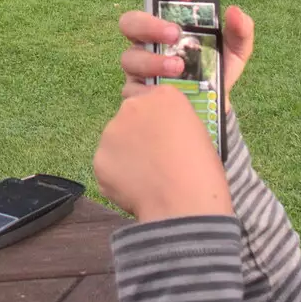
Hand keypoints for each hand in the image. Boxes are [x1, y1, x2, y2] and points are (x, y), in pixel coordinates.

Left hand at [94, 86, 232, 221]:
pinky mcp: (99, 158)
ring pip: (117, 141)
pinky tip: (138, 189)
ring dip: (128, 156)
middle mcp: (133, 106)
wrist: (183, 205)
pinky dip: (119, 177)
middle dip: (139, 134)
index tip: (163, 134)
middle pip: (131, 116)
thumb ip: (174, 124)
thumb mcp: (198, 132)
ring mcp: (112, 132)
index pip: (152, 97)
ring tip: (149, 178)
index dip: (157, 118)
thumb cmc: (201, 172)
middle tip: (156, 159)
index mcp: (164, 96)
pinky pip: (108, 165)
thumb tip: (161, 134)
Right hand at [118, 0, 254, 99]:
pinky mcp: (137, 91)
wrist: (211, 107)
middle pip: (130, 21)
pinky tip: (168, 93)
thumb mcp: (235, 51)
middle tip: (175, 34)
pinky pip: (133, 89)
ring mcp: (139, 64)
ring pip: (129, 56)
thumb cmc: (215, 69)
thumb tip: (234, 11)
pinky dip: (149, 90)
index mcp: (167, 18)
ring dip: (152, 60)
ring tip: (178, 68)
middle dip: (151, 25)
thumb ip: (241, 31)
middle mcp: (148, 38)